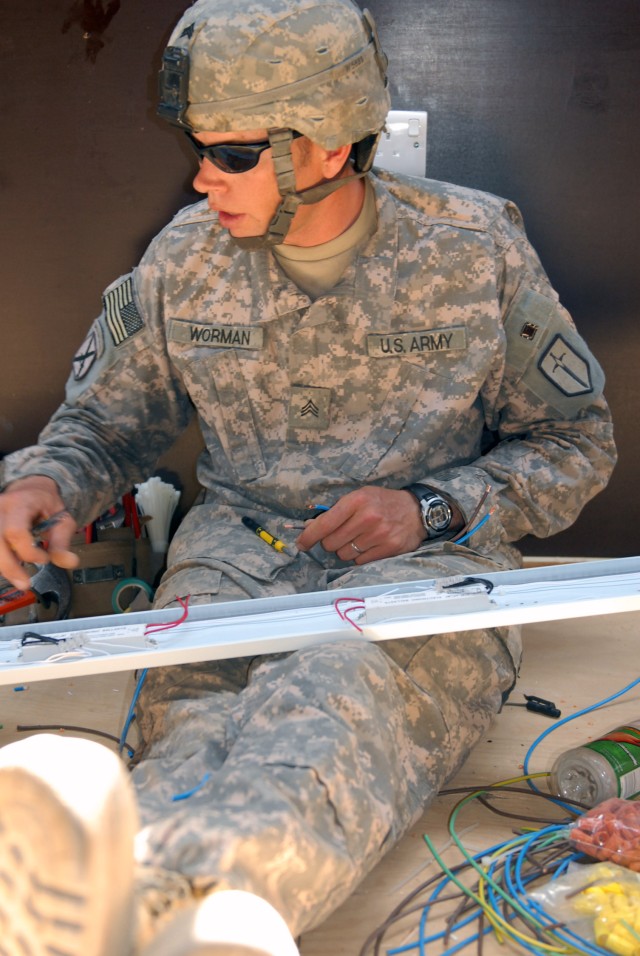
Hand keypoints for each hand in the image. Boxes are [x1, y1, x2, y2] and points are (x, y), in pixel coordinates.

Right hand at [0, 476, 77, 590]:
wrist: (30, 488)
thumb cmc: (46, 504)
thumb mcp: (62, 519)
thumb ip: (62, 542)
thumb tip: (70, 562)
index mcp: (21, 503)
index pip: (17, 531)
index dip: (28, 551)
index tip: (44, 559)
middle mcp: (0, 508)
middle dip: (9, 566)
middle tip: (25, 583)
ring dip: (3, 565)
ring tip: (19, 577)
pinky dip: (1, 561)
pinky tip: (11, 567)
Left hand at [295, 486, 424, 563]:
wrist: (415, 511)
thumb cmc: (382, 502)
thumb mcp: (359, 497)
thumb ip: (335, 512)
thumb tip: (309, 528)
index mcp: (356, 501)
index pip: (324, 524)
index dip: (308, 536)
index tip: (301, 544)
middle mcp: (367, 517)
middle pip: (331, 543)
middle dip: (331, 542)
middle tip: (342, 535)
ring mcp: (378, 534)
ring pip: (344, 554)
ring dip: (346, 550)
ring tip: (359, 538)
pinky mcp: (388, 549)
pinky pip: (359, 561)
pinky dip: (359, 556)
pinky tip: (369, 545)